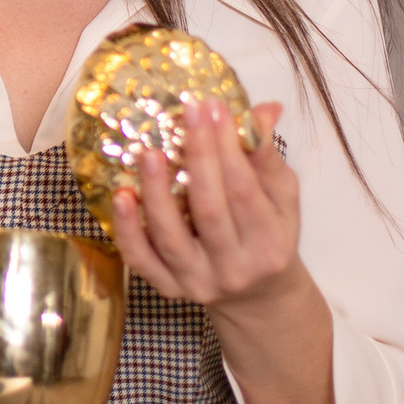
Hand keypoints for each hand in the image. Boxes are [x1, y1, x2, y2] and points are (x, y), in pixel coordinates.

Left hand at [111, 99, 303, 310]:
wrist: (258, 296)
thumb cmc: (270, 236)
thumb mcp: (282, 199)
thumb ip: (267, 156)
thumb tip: (263, 109)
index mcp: (270, 244)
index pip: (244, 189)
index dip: (228, 147)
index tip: (213, 107)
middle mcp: (235, 268)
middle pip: (209, 210)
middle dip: (198, 158)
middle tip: (186, 114)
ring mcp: (199, 282)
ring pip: (171, 238)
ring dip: (156, 193)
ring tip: (147, 153)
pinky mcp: (170, 289)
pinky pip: (142, 261)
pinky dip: (128, 231)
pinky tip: (122, 196)